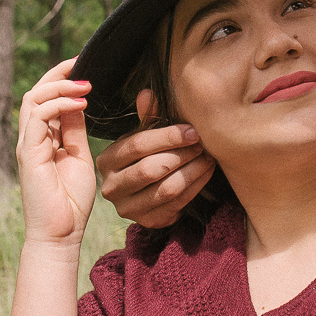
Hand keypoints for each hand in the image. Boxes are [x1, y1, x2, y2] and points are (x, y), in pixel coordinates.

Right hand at [17, 59, 96, 244]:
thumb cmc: (70, 201)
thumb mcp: (79, 156)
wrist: (60, 233)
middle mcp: (31, 138)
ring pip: (33, 100)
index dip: (62, 80)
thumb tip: (80, 103)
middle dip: (58, 75)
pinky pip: (37, 118)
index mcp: (43, 138)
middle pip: (36, 93)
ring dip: (59, 86)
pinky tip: (80, 103)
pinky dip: (58, 105)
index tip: (84, 66)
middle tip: (82, 63)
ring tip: (85, 84)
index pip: (46, 99)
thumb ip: (75, 130)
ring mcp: (27, 145)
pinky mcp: (28, 154)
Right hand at [94, 89, 216, 228]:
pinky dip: (195, 188)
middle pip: (150, 169)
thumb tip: (147, 94)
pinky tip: (206, 173)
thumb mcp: (144, 135)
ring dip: (192, 172)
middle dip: (181, 155)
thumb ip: (147, 117)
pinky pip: (175, 205)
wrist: (146, 190)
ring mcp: (127, 209)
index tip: (193, 131)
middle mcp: (110, 187)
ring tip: (208, 157)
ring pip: (165, 189)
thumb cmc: (146, 155)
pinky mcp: (146, 222)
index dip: (167, 137)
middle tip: (203, 144)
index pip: (137, 145)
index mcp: (106, 160)